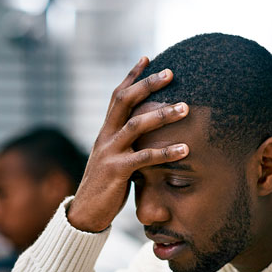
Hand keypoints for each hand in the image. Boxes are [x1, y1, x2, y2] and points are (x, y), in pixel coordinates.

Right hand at [68, 57, 189, 232]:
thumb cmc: (105, 187)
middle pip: (124, 101)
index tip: (147, 57)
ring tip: (186, 108)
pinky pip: (144, 158)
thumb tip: (150, 136)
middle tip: (171, 72)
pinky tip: (186, 149)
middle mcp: (106, 137)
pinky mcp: (116, 172)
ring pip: (136, 125)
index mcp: (106, 132)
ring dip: (162, 115)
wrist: (85, 214)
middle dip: (147, 84)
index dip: (132, 76)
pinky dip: (166, 152)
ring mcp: (110, 153)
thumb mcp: (115, 159)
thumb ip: (129, 145)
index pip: (117, 96)